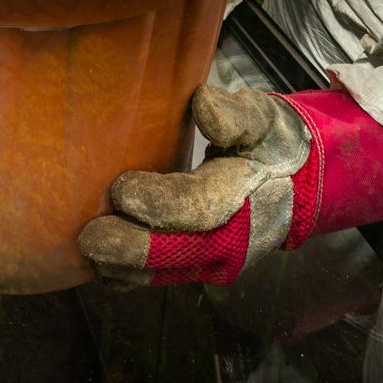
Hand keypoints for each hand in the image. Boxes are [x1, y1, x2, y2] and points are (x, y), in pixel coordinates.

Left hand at [77, 84, 382, 286]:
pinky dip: (130, 277)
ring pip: (167, 273)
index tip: (121, 188)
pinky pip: (163, 278)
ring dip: (125, 268)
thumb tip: (204, 104)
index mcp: (249, 195)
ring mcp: (217, 259)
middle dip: (134, 249)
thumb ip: (236, 113)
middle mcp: (235, 238)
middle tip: (91, 238)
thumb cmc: (269, 142)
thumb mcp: (262, 119)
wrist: (294, 182)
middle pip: (181, 251)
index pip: (201, 205)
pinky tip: (100, 268)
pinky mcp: (200, 266)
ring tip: (88, 254)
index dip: (161, 203)